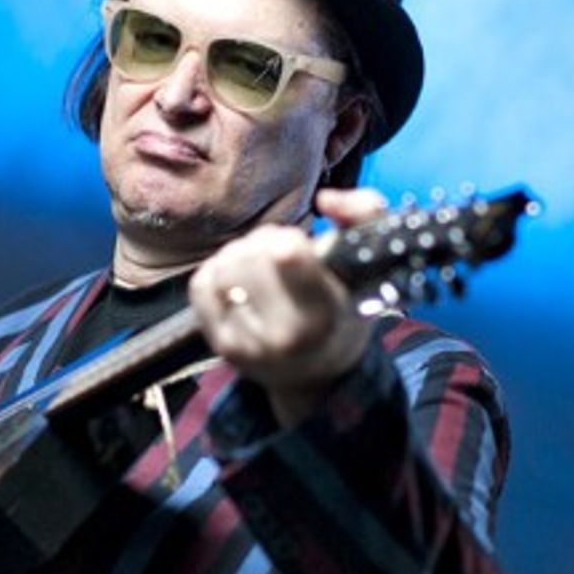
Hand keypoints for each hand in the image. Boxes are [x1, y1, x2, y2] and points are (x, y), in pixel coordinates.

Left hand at [189, 188, 389, 425]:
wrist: (318, 374)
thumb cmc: (344, 312)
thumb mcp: (370, 267)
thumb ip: (365, 215)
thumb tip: (325, 199)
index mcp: (322, 315)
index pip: (285, 255)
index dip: (288, 240)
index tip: (298, 250)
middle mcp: (281, 336)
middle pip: (251, 252)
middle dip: (266, 243)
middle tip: (283, 260)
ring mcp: (245, 343)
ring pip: (224, 265)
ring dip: (242, 256)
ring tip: (263, 272)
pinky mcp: (218, 343)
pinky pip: (203, 283)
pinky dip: (220, 273)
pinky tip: (242, 285)